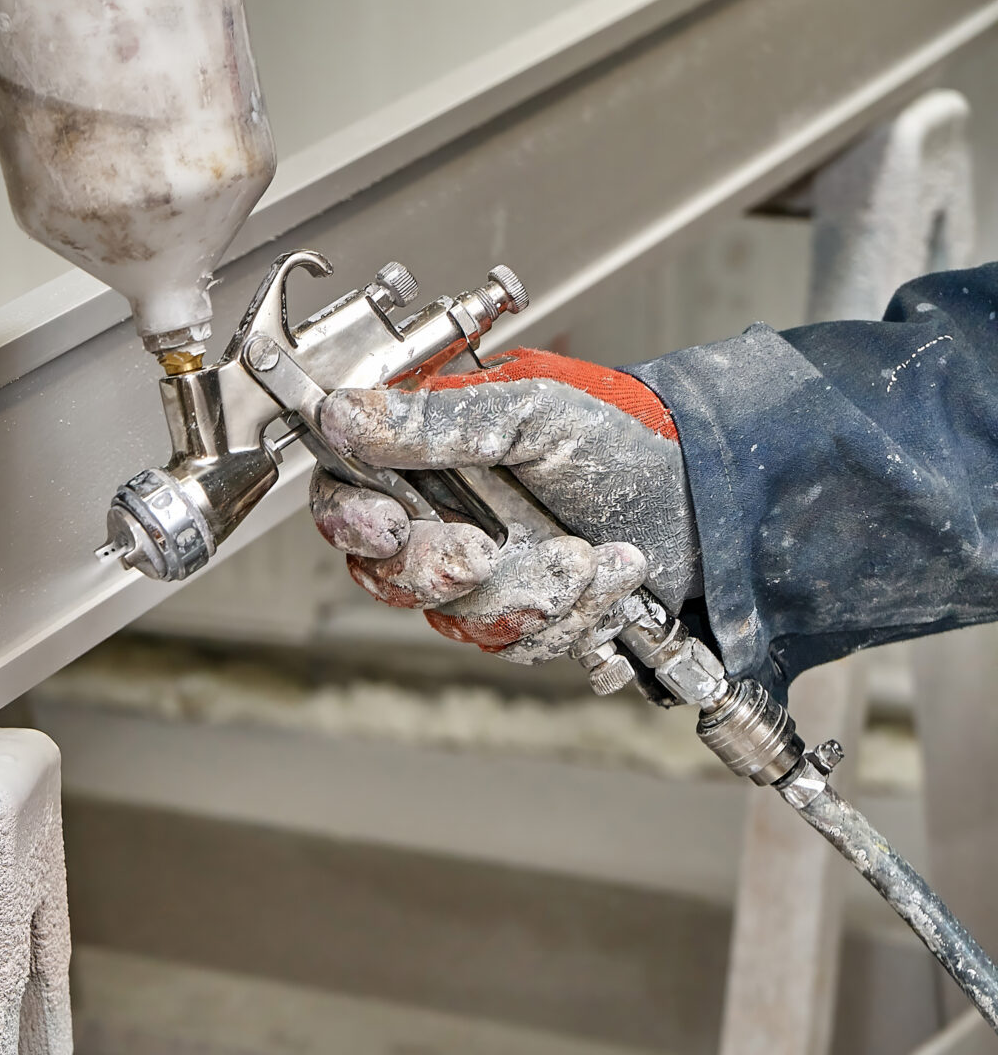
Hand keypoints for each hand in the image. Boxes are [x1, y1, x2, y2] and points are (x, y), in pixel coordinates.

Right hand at [309, 348, 701, 662]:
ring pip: (453, 617)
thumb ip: (436, 419)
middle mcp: (444, 515)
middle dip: (442, 571)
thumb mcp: (534, 412)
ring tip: (586, 556)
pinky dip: (568, 617)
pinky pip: (512, 643)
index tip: (390, 526)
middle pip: (384, 572)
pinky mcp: (522, 614)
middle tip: (487, 552)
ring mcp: (482, 572)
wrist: (712, 506)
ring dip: (528, 593)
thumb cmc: (630, 442)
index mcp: (429, 454)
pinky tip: (608, 578)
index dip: (352, 519)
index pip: (346, 493)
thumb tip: (343, 415)